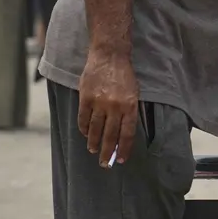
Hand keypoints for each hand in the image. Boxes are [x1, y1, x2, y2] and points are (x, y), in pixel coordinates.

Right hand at [78, 47, 138, 167]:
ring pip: (94, 129)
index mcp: (130, 105)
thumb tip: (122, 134)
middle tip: (104, 164)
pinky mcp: (85, 98)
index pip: (127, 134)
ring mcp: (99, 102)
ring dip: (93, 143)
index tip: (120, 160)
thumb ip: (128, 112)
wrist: (110, 54)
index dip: (123, 149)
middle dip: (107, 152)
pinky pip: (83, 119)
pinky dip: (83, 129)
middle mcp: (115, 106)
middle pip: (110, 135)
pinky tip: (84, 135)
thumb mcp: (134, 92)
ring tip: (93, 150)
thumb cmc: (124, 74)